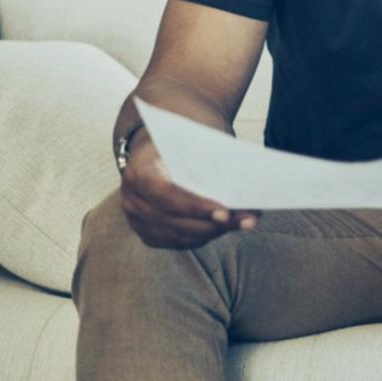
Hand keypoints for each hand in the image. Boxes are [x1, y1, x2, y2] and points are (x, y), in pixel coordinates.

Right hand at [119, 132, 259, 248]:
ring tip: (246, 222)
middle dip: (215, 223)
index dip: (196, 207)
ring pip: (180, 234)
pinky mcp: (148, 233)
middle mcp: (132, 200)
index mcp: (138, 172)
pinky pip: (179, 240)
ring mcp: (137, 220)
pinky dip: (205, 235)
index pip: (167, 195)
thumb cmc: (179, 141)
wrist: (155, 147)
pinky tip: (226, 227)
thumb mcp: (191, 140)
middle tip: (248, 219)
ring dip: (215, 231)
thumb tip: (239, 183)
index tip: (225, 213)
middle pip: (176, 220)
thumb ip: (207, 159)